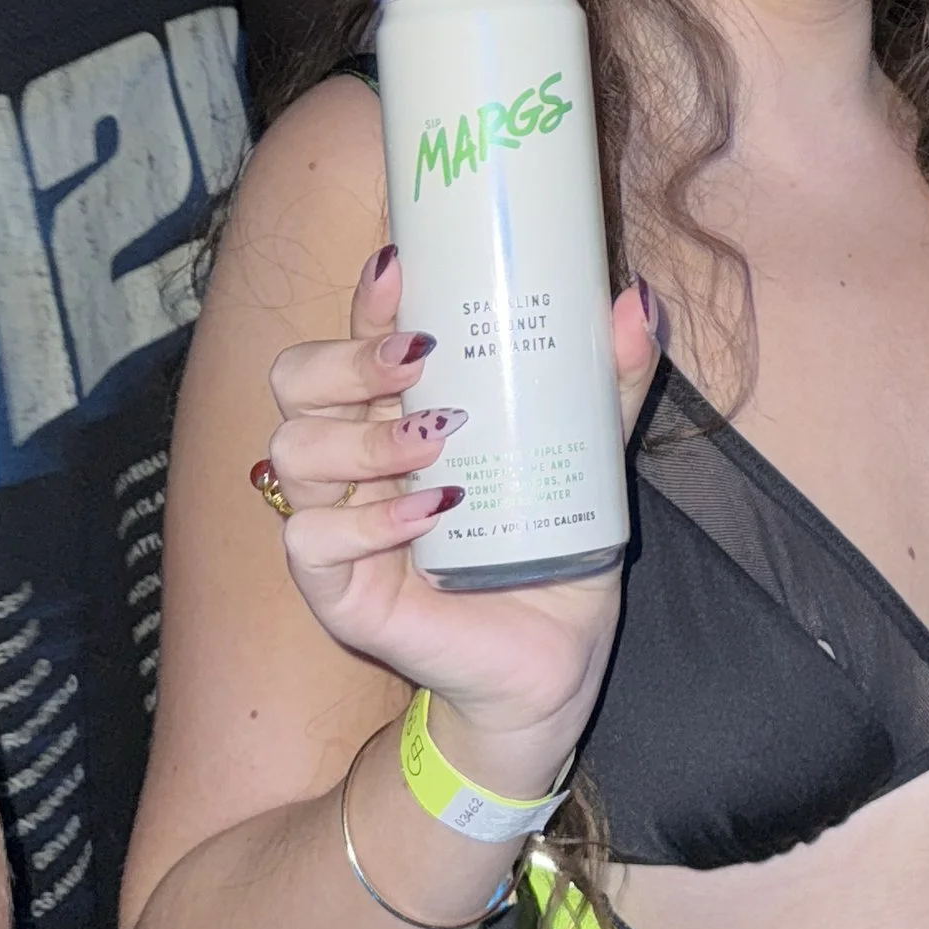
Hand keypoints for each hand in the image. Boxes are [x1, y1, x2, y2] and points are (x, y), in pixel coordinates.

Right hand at [260, 250, 662, 783]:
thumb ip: (610, 382)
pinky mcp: (338, 588)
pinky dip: (368, 521)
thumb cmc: (553, 547)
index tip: (401, 268)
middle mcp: (355, 459)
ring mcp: (338, 522)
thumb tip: (637, 302)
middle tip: (421, 358)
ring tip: (438, 443)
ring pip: (292, 449)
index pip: (355, 338)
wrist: (551, 661)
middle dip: (349, 358)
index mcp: (399, 412)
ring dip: (363, 438)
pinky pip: (311, 539)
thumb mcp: (591, 455)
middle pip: (296, 379)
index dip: (365, 300)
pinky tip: (430, 513)